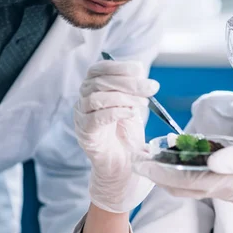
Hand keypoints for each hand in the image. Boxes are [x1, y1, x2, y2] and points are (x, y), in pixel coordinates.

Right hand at [75, 60, 158, 212]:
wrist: (124, 166)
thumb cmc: (127, 134)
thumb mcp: (133, 106)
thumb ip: (134, 89)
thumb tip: (141, 73)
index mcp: (93, 90)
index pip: (98, 70)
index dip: (118, 66)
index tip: (140, 69)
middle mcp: (83, 101)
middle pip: (99, 82)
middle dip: (128, 82)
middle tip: (151, 87)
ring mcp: (81, 117)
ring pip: (96, 98)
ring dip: (123, 97)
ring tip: (143, 104)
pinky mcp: (85, 134)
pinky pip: (95, 118)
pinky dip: (116, 112)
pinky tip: (131, 114)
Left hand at [134, 144, 232, 232]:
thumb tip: (209, 161)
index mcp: (223, 182)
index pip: (182, 180)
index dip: (157, 172)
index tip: (137, 163)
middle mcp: (218, 188)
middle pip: (179, 185)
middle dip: (156, 173)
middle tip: (137, 158)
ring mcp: (223, 188)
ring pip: (188, 183)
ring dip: (168, 172)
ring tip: (154, 156)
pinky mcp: (228, 185)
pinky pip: (200, 180)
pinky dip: (185, 170)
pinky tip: (184, 156)